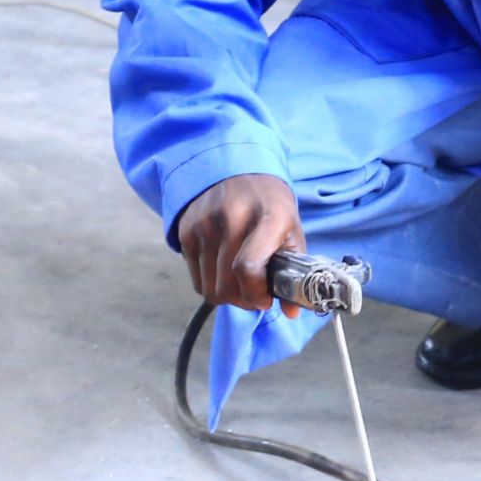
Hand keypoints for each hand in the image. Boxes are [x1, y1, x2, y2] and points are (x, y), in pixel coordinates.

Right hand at [176, 174, 305, 314]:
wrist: (235, 169)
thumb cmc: (269, 205)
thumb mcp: (291, 229)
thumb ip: (294, 270)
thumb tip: (291, 311)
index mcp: (266, 216)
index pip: (247, 268)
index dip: (255, 294)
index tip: (265, 299)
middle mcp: (231, 218)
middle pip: (226, 285)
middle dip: (243, 301)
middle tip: (254, 294)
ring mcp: (204, 224)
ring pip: (208, 288)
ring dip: (227, 295)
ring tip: (240, 283)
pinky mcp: (186, 231)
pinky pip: (196, 279)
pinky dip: (211, 284)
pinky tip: (224, 270)